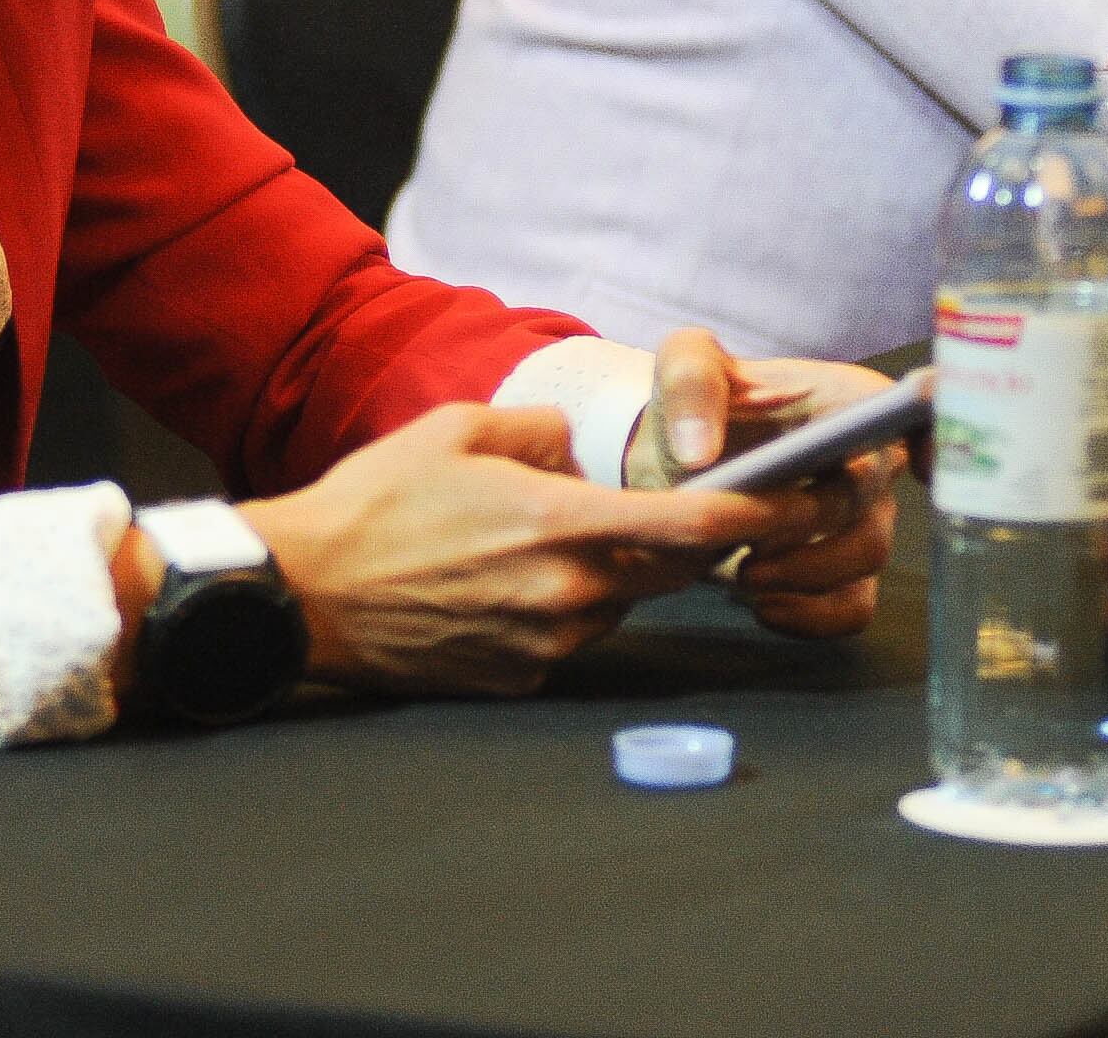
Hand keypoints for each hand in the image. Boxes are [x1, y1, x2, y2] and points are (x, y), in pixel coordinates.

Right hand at [236, 400, 815, 696]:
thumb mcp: (457, 431)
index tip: (806, 499)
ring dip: (613, 568)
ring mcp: (544, 644)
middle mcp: (566, 595)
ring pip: (617, 601)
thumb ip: (539, 430)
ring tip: (545, 530)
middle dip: (696, 538)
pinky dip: (563, 600)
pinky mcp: (518, 677)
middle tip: (718, 503)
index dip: (761, 516)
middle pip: (668, 569)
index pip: (691, 529)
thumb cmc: (373, 504)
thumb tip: (577, 443)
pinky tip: (504, 574)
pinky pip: (569, 631)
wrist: (302, 595)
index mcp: (560, 527)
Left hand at [619, 330, 900, 640]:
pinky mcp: (844, 572)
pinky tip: (764, 606)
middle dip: (808, 531)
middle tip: (748, 545)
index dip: (937, 437)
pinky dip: (811, 616)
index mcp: (847, 400)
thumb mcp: (684, 368)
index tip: (924, 465)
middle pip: (872, 502)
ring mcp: (864, 519)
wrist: (676, 467)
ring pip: (867, 558)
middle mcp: (871, 459)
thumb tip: (701, 451)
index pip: (921, 411)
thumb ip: (690, 384)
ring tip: (745, 572)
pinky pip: (854, 606)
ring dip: (804, 574)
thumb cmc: (700, 409)